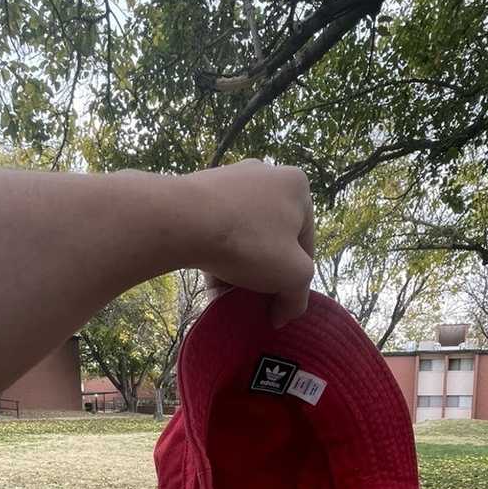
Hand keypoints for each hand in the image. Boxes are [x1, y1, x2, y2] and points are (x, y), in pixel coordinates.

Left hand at [174, 160, 314, 326]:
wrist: (182, 221)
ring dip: (239, 266)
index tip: (278, 306)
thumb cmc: (249, 243)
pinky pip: (218, 227)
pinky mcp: (200, 187)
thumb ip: (298, 296)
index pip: (305, 244)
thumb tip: (284, 314)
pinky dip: (218, 252)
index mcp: (297, 185)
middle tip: (252, 299)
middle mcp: (267, 174)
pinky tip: (210, 278)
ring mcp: (231, 178)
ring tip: (227, 293)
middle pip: (273, 238)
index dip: (294, 281)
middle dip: (264, 272)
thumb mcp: (293, 275)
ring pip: (244, 234)